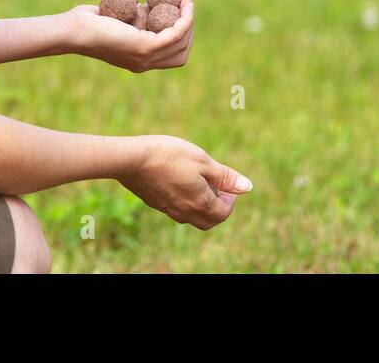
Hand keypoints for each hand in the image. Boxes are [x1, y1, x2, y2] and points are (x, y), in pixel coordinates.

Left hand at [67, 0, 194, 72]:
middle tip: (186, 6)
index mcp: (139, 61)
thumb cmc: (86, 24)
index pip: (172, 55)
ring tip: (187, 2)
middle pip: (182, 52)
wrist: (73, 30)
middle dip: (189, 28)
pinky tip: (184, 5)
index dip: (182, 36)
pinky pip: (175, 33)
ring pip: (182, 42)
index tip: (180, 13)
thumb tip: (143, 8)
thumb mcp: (117, 21)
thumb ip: (131, 20)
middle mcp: (144, 64)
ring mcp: (145, 58)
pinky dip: (185, 19)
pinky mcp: (144, 47)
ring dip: (189, 20)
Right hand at [120, 135, 251, 229]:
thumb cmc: (170, 155)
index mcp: (200, 203)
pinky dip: (185, 202)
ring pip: (191, 218)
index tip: (229, 186)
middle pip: (208, 222)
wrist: (131, 159)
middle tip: (218, 189)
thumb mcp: (203, 161)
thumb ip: (225, 177)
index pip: (223, 214)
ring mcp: (168, 209)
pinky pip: (176, 210)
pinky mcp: (154, 203)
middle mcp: (184, 212)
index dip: (231, 201)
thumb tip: (246, 187)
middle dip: (218, 209)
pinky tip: (179, 181)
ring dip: (201, 206)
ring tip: (199, 182)